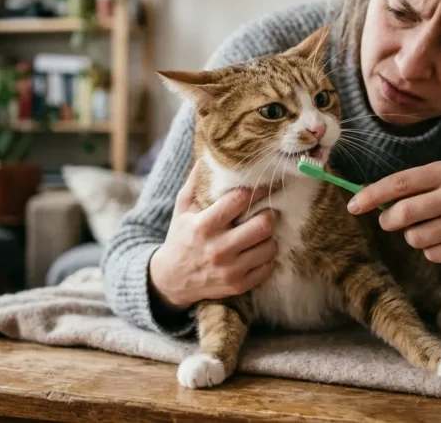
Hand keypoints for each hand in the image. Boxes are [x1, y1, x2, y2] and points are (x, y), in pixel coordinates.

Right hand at [149, 161, 278, 310]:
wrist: (171, 280)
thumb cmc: (180, 237)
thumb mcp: (182, 208)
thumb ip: (195, 182)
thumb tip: (207, 155)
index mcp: (204, 226)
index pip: (241, 200)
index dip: (258, 189)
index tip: (266, 184)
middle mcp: (218, 249)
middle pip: (263, 224)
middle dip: (268, 214)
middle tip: (267, 211)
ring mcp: (230, 269)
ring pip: (270, 246)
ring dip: (269, 237)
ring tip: (261, 232)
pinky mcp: (238, 285)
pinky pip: (267, 267)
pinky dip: (266, 257)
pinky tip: (257, 250)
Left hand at [347, 160, 440, 275]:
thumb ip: (415, 187)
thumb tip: (371, 199)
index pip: (400, 183)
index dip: (372, 195)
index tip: (353, 206)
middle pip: (404, 213)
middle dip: (389, 221)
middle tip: (390, 222)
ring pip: (415, 237)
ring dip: (414, 237)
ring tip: (430, 230)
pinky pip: (432, 255)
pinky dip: (431, 251)